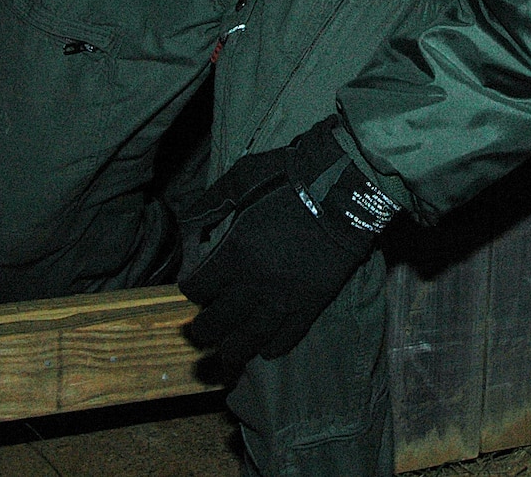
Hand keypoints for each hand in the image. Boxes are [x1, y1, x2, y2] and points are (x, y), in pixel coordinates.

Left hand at [178, 115, 397, 368]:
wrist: (343, 188)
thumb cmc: (288, 178)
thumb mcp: (239, 179)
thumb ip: (208, 205)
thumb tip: (188, 230)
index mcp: (234, 251)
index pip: (197, 289)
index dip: (191, 288)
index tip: (195, 285)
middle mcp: (255, 283)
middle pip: (216, 323)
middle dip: (203, 328)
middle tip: (202, 327)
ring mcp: (284, 298)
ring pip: (248, 341)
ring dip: (231, 350)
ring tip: (226, 352)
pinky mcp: (311, 304)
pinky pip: (286, 339)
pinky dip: (272, 346)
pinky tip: (265, 346)